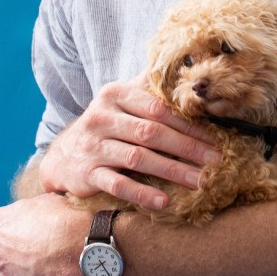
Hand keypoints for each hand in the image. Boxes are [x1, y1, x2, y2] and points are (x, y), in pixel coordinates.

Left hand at [0, 194, 89, 275]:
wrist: (81, 247)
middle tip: (41, 243)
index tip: (25, 229)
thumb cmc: (63, 220)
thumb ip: (29, 209)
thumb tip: (35, 214)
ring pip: (15, 270)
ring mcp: (8, 275)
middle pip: (3, 251)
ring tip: (52, 257)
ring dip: (29, 265)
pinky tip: (57, 270)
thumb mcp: (45, 200)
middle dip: (18, 248)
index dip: (12, 228)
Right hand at [39, 80, 220, 209]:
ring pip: (139, 158)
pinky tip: (164, 202)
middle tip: (214, 161)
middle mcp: (101, 117)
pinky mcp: (87, 174)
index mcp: (115, 95)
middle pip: (151, 132)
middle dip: (187, 148)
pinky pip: (118, 184)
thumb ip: (149, 88)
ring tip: (199, 181)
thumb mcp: (121, 101)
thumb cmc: (105, 126)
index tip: (213, 138)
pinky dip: (142, 193)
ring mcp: (93, 146)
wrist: (62, 156)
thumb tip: (189, 73)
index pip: (157, 108)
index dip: (187, 124)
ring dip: (173, 171)